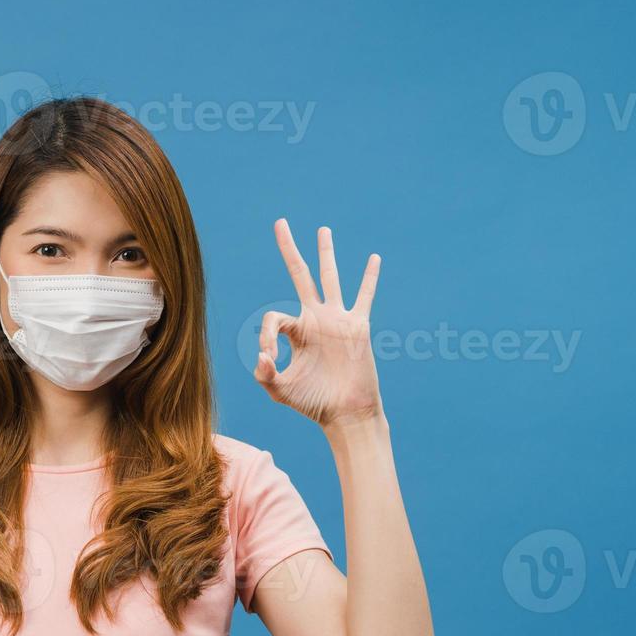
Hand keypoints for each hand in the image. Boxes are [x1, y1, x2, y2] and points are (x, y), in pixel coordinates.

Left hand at [253, 218, 383, 428]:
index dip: (266, 336)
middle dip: (289, 249)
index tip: (268, 358)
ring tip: (322, 230)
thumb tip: (262, 356)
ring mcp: (336, 320)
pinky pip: (364, 297)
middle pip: (299, 275)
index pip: (274, 318)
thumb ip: (264, 375)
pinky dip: (369, 278)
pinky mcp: (357, 326)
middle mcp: (315, 319)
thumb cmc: (312, 403)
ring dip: (326, 253)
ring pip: (330, 278)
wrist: (345, 413)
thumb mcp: (280, 390)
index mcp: (295, 332)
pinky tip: (373, 258)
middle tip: (280, 222)